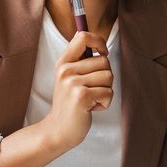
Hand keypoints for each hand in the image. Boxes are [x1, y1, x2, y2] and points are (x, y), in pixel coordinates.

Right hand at [43, 31, 112, 152]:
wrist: (58, 130)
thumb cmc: (70, 103)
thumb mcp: (69, 78)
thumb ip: (81, 61)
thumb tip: (99, 44)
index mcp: (63, 62)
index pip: (83, 36)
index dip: (99, 41)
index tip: (103, 53)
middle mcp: (66, 70)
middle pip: (104, 60)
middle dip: (106, 76)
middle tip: (92, 89)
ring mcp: (72, 82)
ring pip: (108, 76)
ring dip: (106, 91)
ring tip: (91, 99)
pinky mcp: (81, 96)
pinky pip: (108, 92)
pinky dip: (105, 102)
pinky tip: (91, 108)